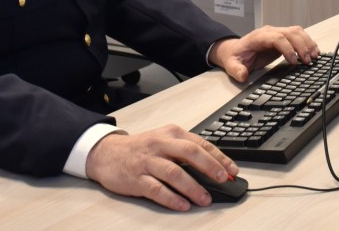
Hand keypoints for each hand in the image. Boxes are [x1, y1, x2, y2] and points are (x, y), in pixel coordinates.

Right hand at [85, 126, 238, 210]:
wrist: (107, 153)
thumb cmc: (141, 148)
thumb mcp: (164, 141)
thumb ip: (185, 151)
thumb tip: (213, 168)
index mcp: (171, 133)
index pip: (200, 143)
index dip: (219, 157)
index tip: (232, 170)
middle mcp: (161, 144)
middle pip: (190, 153)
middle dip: (210, 167)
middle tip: (223, 180)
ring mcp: (148, 161)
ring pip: (174, 172)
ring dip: (193, 187)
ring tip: (205, 199)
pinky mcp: (136, 178)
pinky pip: (156, 189)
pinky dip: (171, 198)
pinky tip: (183, 205)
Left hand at [209, 25, 319, 82]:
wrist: (235, 50)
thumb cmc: (235, 57)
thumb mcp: (231, 65)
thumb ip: (237, 70)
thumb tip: (243, 75)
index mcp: (258, 37)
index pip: (277, 38)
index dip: (288, 49)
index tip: (294, 62)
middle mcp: (269, 32)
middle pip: (290, 32)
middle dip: (301, 46)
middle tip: (308, 61)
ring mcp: (277, 33)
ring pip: (297, 31)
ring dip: (307, 43)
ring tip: (314, 56)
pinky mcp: (282, 37)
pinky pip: (298, 35)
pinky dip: (307, 42)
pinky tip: (313, 51)